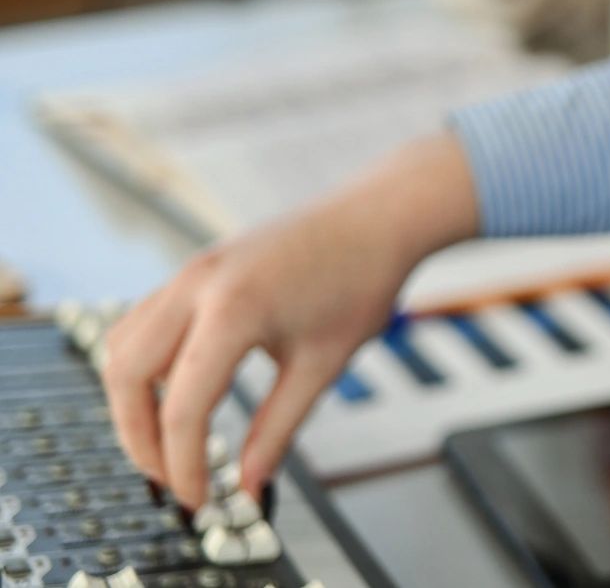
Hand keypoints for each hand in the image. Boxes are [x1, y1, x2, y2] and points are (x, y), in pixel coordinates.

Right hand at [99, 135, 480, 507]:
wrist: (379, 216)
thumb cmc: (362, 280)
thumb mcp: (324, 366)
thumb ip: (278, 430)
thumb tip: (248, 486)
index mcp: (234, 309)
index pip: (183, 408)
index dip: (182, 466)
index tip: (198, 501)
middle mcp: (198, 285)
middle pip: (125, 376)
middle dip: (139, 437)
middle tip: (172, 476)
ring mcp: (190, 270)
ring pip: (122, 346)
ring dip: (132, 401)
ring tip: (170, 443)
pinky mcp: (194, 268)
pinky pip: (141, 322)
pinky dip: (142, 366)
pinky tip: (175, 394)